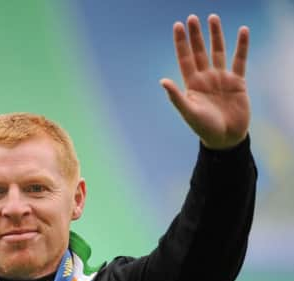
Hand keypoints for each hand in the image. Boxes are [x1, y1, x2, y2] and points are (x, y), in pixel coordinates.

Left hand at [161, 14, 249, 149]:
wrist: (225, 139)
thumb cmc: (204, 128)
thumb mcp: (189, 112)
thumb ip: (176, 97)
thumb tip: (162, 81)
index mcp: (192, 84)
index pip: (184, 58)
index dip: (181, 43)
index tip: (178, 26)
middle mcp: (205, 78)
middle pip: (199, 51)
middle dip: (196, 35)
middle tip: (192, 17)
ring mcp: (221, 78)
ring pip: (218, 51)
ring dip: (215, 35)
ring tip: (213, 17)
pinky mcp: (237, 82)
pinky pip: (240, 60)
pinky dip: (241, 46)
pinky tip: (242, 31)